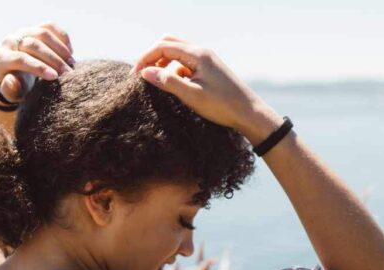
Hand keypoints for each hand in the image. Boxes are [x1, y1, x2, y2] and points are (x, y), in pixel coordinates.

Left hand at [0, 21, 75, 104]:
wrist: (18, 76)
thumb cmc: (17, 89)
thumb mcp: (12, 94)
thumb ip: (10, 90)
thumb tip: (11, 81)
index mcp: (2, 58)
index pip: (21, 58)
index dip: (39, 67)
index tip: (55, 77)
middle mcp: (11, 41)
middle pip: (33, 44)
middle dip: (53, 59)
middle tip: (68, 73)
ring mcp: (23, 33)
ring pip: (42, 33)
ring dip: (60, 48)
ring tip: (71, 64)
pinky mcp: (35, 29)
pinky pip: (50, 26)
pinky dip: (62, 37)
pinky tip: (70, 52)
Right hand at [129, 34, 261, 129]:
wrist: (249, 113)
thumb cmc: (222, 106)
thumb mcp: (191, 96)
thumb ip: (168, 82)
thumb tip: (145, 72)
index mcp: (197, 54)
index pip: (163, 46)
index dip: (146, 58)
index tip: (134, 75)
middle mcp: (202, 52)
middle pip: (169, 43)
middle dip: (153, 56)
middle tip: (142, 74)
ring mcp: (207, 61)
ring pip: (178, 54)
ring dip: (164, 64)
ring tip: (156, 83)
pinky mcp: (210, 71)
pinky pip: (187, 65)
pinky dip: (175, 72)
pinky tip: (175, 88)